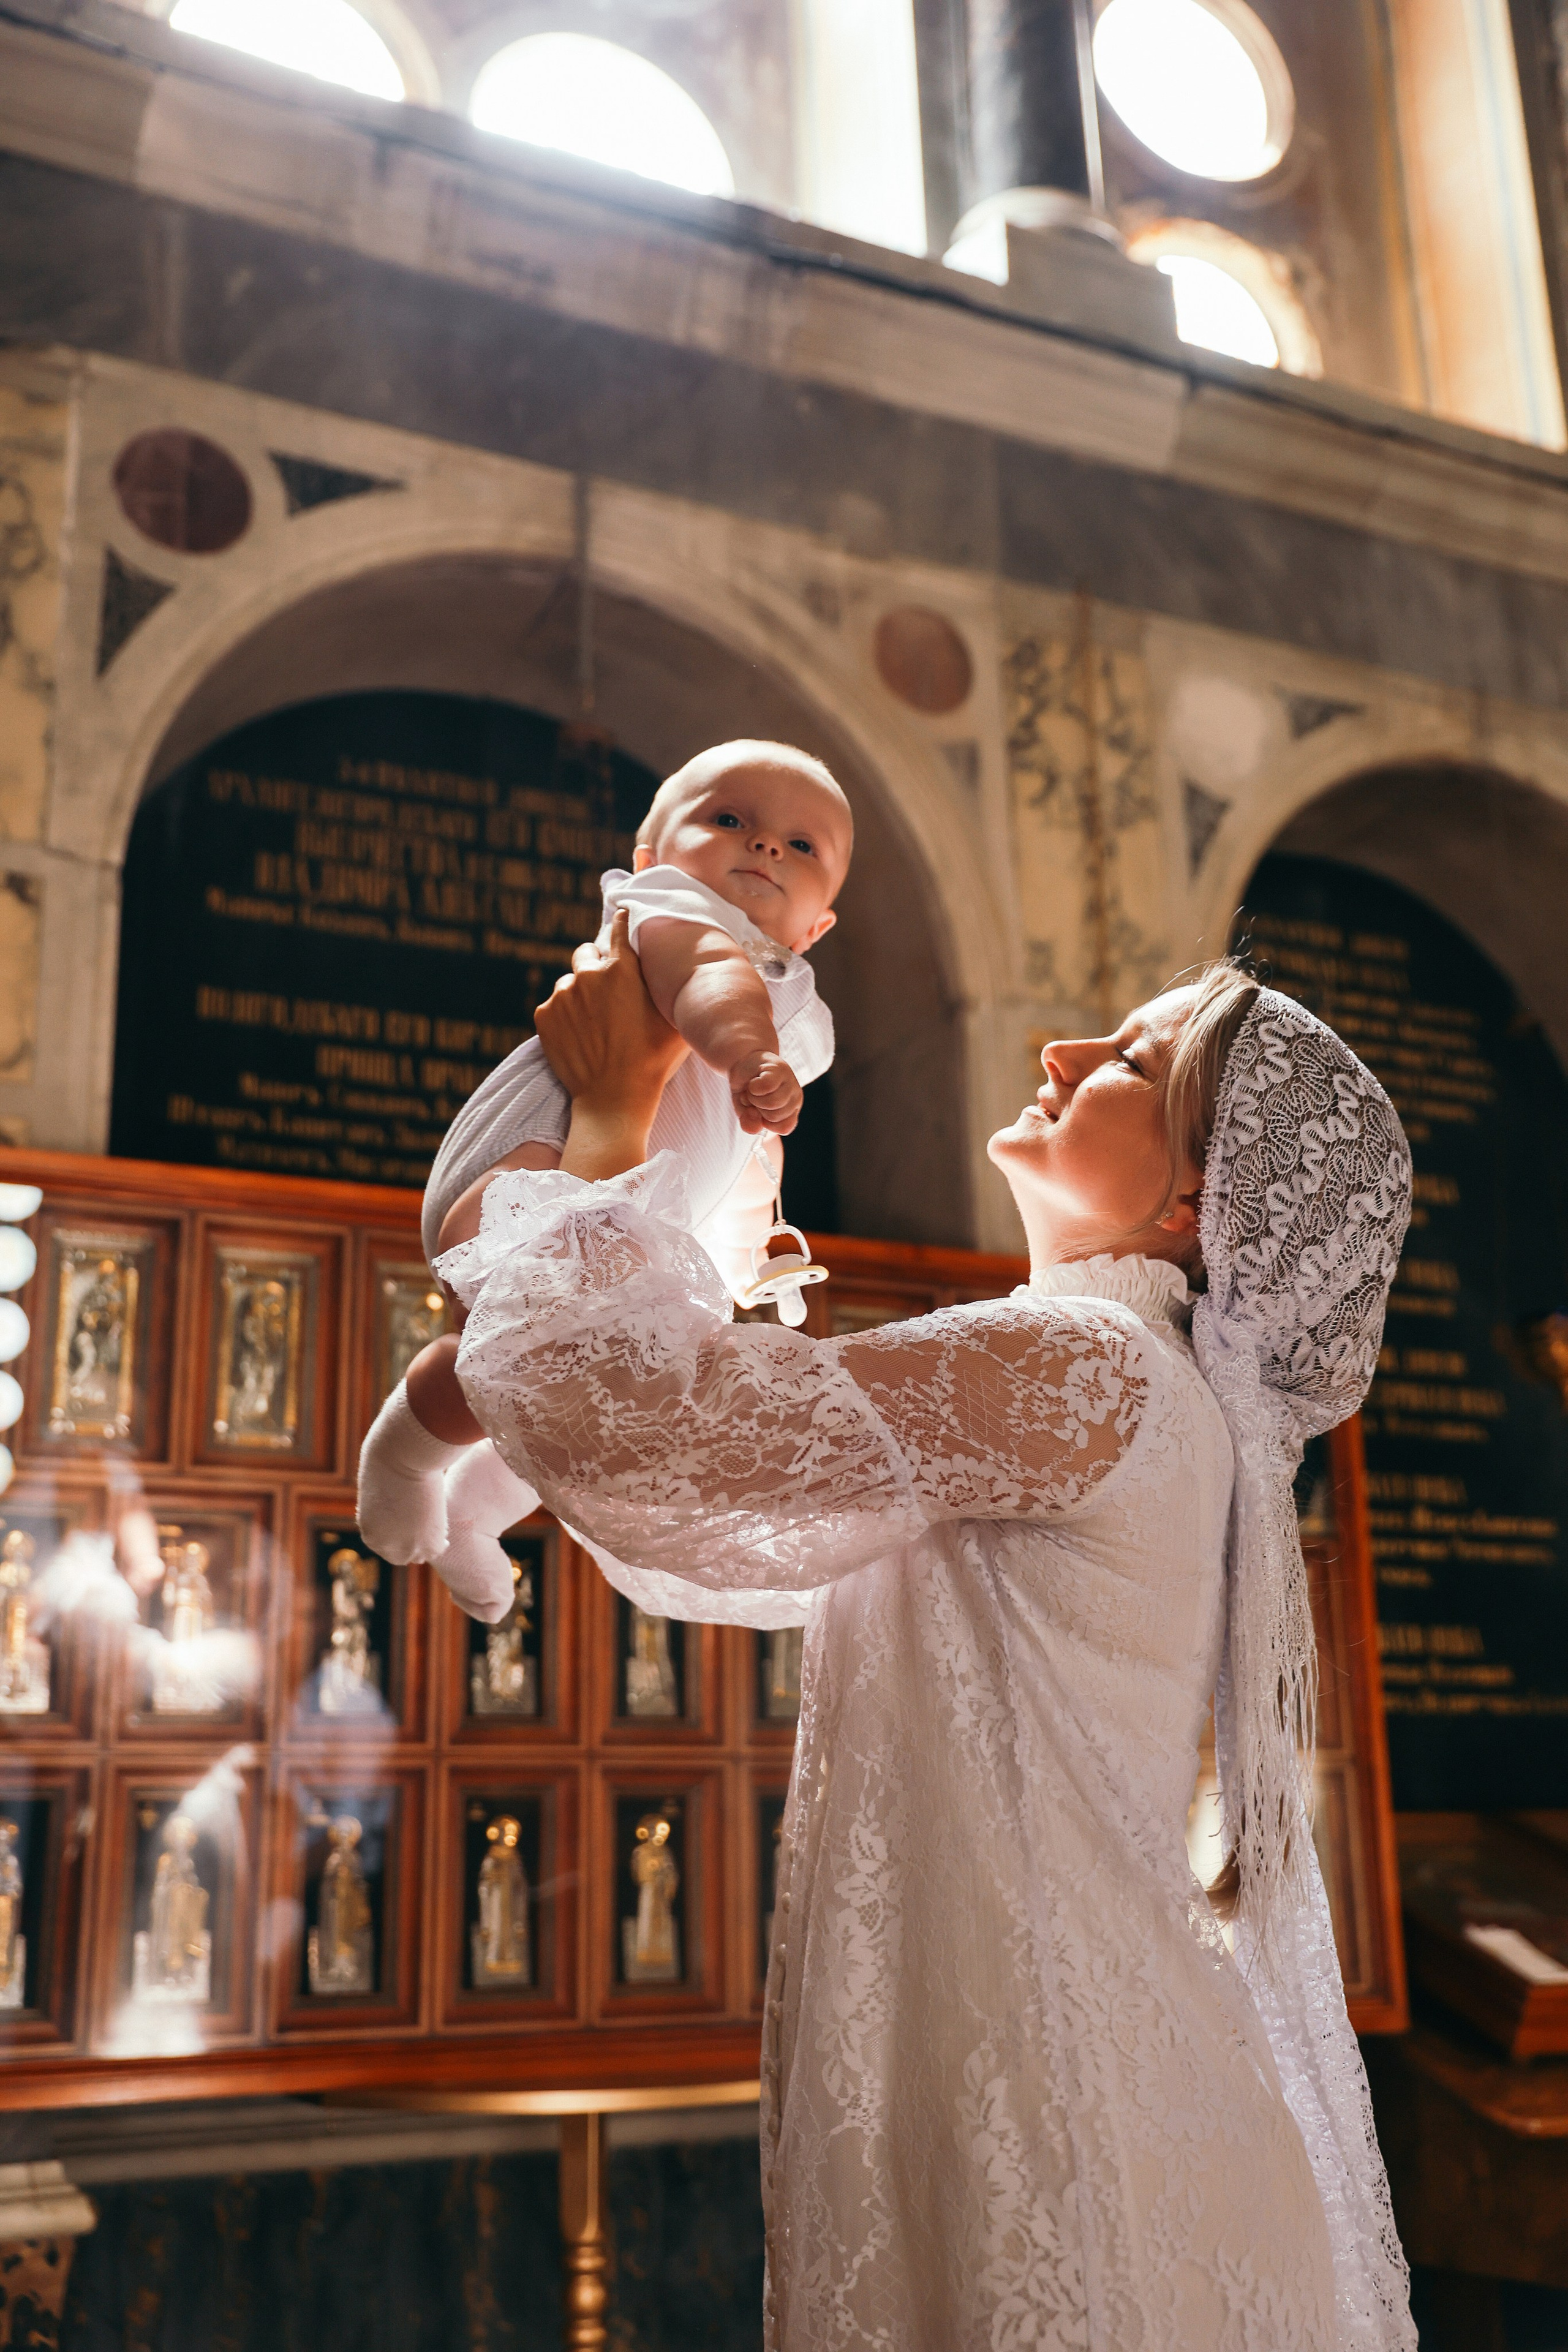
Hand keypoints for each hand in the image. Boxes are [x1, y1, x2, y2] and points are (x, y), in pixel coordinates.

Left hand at [535, 913, 689, 1179]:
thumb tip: (675, 964)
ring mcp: (562, 995)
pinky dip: (564, 1014)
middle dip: (596, 964)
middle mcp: (588, 974)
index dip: (620, 923)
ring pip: (569, 981)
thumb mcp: (673, 1017)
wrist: (614, 1097)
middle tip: (608, 990)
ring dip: (579, 992)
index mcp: (622, 968)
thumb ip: (667, 983)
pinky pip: (553, 1004)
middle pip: (587, 952)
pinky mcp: (544, 1015)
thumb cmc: (652, 1059)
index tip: (619, 918)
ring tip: (595, 1021)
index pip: (617, 928)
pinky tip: (581, 1035)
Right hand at [731, 1049, 801, 1135]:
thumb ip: (749, 1123)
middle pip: (774, 1117)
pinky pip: (766, 1087)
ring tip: (752, 1089)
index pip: (785, 1128)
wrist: (744, 1062)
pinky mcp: (780, 1069)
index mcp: (791, 1112)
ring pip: (771, 1103)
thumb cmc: (748, 1090)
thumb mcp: (745, 1111)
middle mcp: (795, 1098)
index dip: (765, 1123)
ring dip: (754, 1098)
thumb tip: (754, 1129)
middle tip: (753, 1096)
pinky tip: (753, 1081)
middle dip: (757, 1109)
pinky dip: (753, 1087)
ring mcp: (790, 1082)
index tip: (757, 1111)